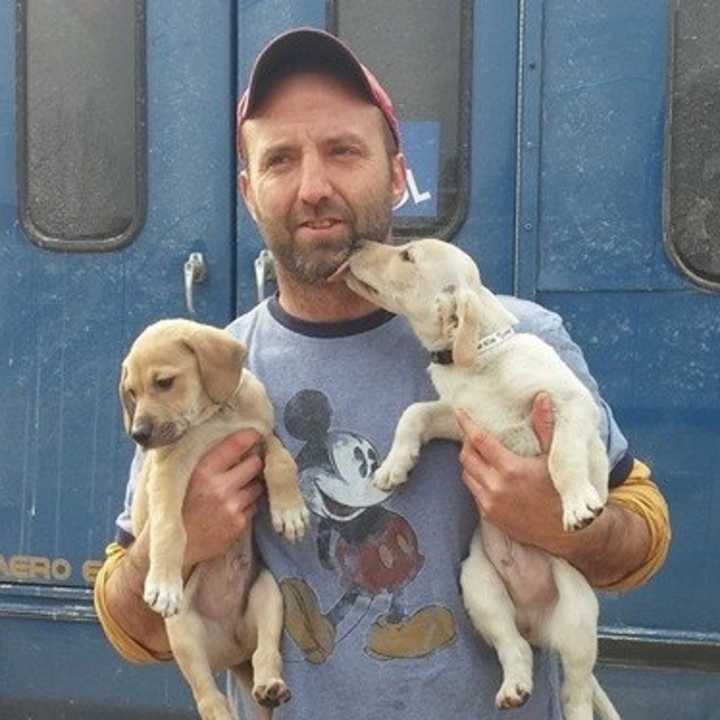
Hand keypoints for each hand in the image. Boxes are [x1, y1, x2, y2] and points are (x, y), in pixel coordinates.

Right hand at [182, 429, 264, 567]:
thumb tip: (234, 441)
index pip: (235, 445)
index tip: (255, 434)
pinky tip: (233, 506)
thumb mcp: (183, 476)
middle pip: (255, 463)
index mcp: (203, 471)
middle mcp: (220, 488)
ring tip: (237, 487)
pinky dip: (248, 504)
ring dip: (252, 484)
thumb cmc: (178, 506)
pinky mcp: (239, 524)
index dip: (249, 437)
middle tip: (248, 462)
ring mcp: (232, 507)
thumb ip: (207, 459)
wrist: (175, 545)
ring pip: (258, 485)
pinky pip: (254, 506)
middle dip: (253, 462)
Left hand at [456, 393, 566, 550]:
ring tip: (481, 453)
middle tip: (474, 434)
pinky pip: (473, 492)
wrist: (569, 533)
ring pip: (467, 475)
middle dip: (467, 443)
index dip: (467, 424)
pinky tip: (489, 474)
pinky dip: (476, 480)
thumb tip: (541, 397)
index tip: (459, 411)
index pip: (479, 441)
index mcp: (511, 469)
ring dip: (470, 463)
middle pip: (467, 457)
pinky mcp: (489, 516)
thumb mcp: (555, 458)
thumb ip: (544, 427)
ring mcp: (490, 504)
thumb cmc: (562, 492)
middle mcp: (496, 487)